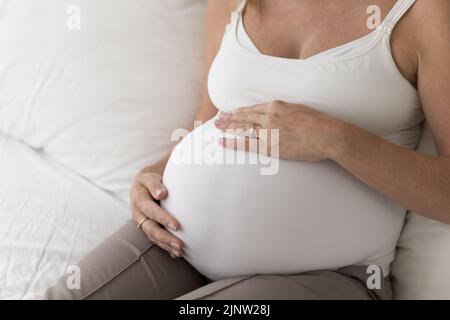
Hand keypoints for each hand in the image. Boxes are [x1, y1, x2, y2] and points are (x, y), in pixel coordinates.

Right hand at [130, 168, 183, 258]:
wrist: (144, 184)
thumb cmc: (150, 180)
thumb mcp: (150, 178)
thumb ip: (155, 184)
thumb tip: (162, 193)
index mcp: (139, 199)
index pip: (151, 210)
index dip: (163, 218)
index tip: (176, 225)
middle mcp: (139, 213)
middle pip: (150, 228)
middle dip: (164, 237)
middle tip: (179, 244)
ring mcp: (143, 222)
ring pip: (152, 236)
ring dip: (166, 245)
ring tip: (180, 251)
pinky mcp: (148, 228)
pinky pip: (155, 240)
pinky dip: (165, 247)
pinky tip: (175, 253)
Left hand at [214, 100, 345, 161]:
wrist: (328, 135)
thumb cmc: (318, 123)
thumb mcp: (299, 110)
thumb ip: (285, 111)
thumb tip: (277, 114)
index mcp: (277, 105)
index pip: (252, 108)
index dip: (239, 111)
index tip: (230, 112)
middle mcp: (269, 116)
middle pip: (243, 116)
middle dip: (228, 118)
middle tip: (217, 119)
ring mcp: (268, 130)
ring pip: (242, 128)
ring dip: (228, 127)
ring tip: (216, 127)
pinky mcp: (270, 145)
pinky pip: (246, 143)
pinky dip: (232, 142)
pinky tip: (221, 141)